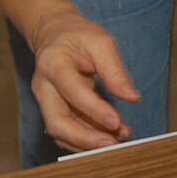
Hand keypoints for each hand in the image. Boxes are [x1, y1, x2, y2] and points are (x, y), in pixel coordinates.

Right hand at [26, 4, 140, 152]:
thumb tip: (133, 98)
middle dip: (85, 139)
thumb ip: (115, 71)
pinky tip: (111, 134)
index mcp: (53, 63)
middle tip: (113, 144)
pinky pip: (68, 131)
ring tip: (119, 138)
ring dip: (89, 141)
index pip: (72, 92)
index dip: (93, 110)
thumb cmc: (78, 35)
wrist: (54, 34)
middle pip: (57, 123)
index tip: (116, 122)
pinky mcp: (53, 110)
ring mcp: (46, 101)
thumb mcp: (101, 42)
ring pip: (61, 133)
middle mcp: (43, 86)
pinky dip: (88, 137)